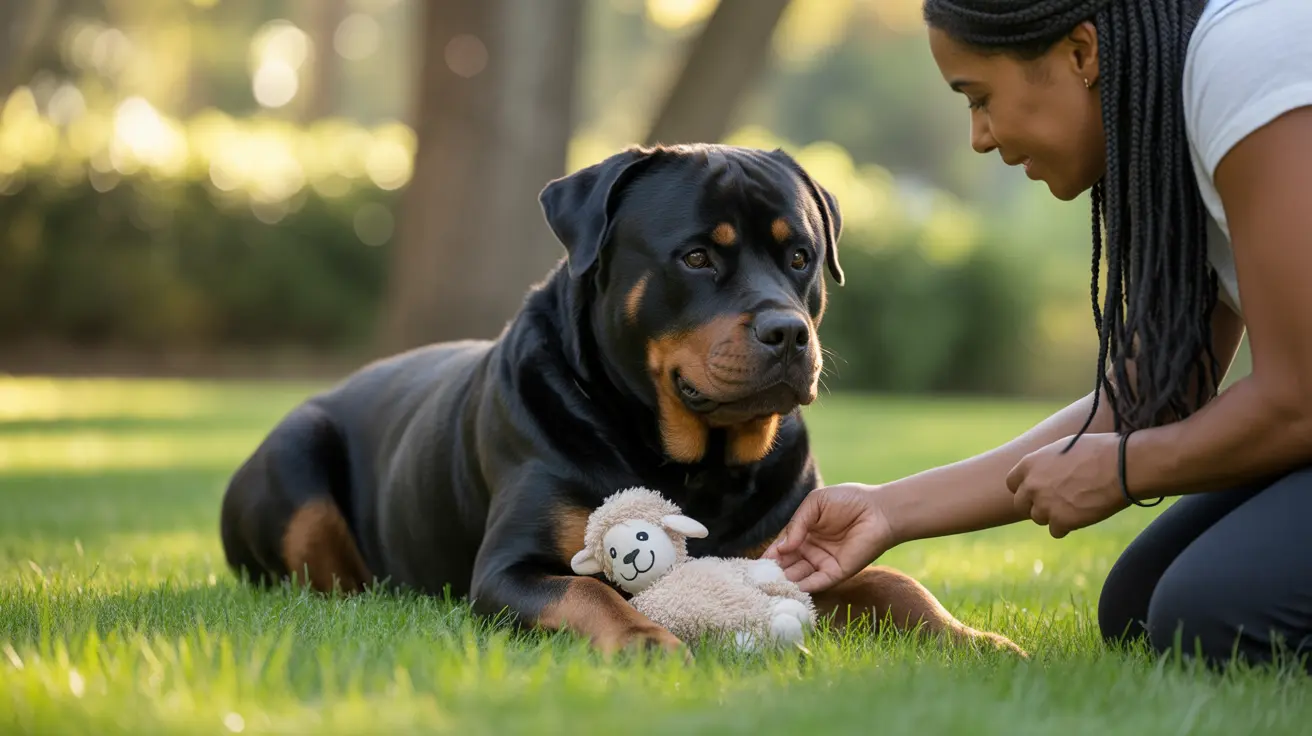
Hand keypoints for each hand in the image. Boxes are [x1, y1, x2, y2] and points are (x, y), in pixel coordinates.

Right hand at [761, 483, 894, 592]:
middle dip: (774, 573)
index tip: (754, 567)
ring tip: (770, 588)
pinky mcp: (837, 572)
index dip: (769, 556)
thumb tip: (781, 547)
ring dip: (786, 582)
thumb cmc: (848, 500)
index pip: (781, 548)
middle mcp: (811, 550)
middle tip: (758, 582)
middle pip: (787, 565)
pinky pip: (818, 582)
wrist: (879, 509)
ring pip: (799, 576)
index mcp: (804, 533)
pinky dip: (804, 587)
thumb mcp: (815, 504)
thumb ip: (796, 523)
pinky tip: (791, 589)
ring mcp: (823, 563)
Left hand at [1006, 432, 1128, 537]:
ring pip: (1039, 518)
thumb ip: (1045, 463)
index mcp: (1029, 464)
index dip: (1024, 488)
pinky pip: (1056, 531)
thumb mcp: (1062, 447)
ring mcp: (1044, 505)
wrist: (1120, 465)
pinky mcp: (1061, 521)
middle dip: (1035, 505)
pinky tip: (1082, 514)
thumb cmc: (1097, 451)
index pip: (1012, 483)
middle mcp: (1031, 486)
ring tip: (1075, 503)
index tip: (1036, 491)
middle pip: (1021, 504)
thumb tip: (1042, 471)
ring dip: (1053, 515)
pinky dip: (1067, 526)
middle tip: (1055, 502)